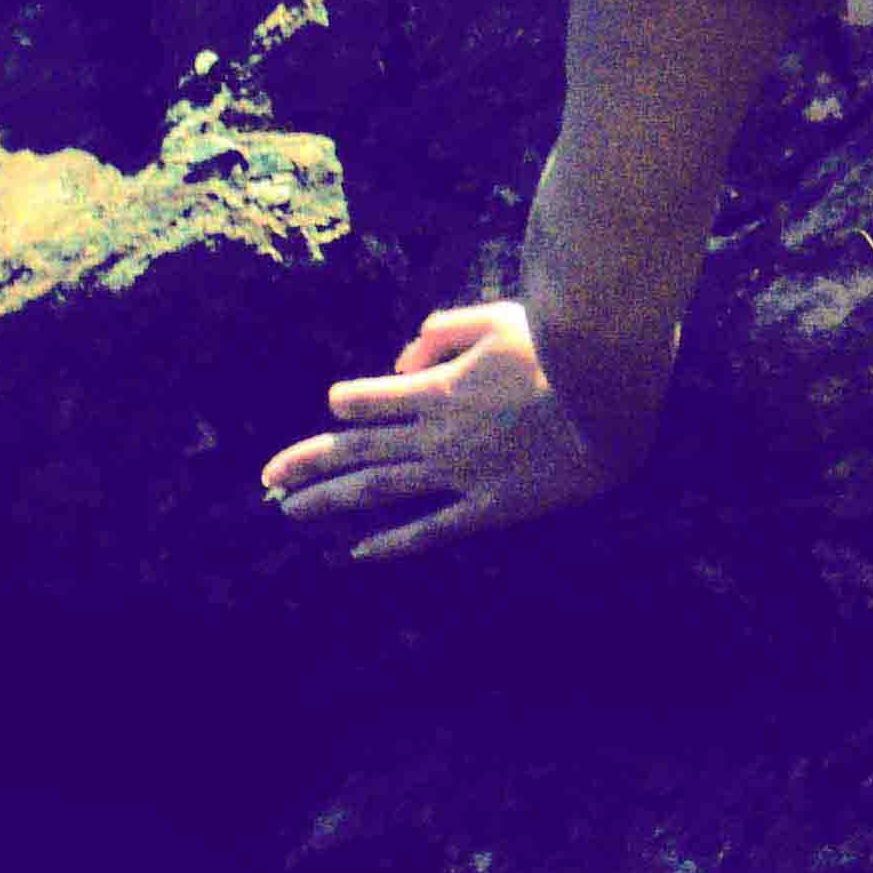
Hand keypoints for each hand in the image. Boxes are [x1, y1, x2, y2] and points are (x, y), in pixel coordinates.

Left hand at [258, 300, 613, 562]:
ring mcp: (458, 476)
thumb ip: (442, 331)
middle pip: (354, 451)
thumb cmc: (556, 350)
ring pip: (377, 492)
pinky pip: (428, 530)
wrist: (607, 402)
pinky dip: (390, 544)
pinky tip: (358, 554)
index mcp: (436, 389)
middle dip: (305, 463)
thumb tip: (401, 358)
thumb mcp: (496, 318)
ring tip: (287, 511)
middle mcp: (435, 437)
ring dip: (328, 501)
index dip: (347, 401)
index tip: (339, 404)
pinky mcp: (486, 507)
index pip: (365, 400)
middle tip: (264, 479)